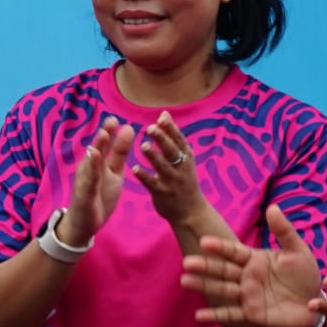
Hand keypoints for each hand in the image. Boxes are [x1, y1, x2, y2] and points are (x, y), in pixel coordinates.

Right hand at [55, 116, 134, 245]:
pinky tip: (94, 160)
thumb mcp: (114, 173)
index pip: (106, 145)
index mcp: (99, 164)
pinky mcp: (84, 194)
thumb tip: (128, 130)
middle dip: (103, 135)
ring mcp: (86, 181)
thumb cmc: (98, 197)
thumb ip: (119, 153)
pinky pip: (89, 180)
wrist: (84, 224)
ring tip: (103, 135)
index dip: (111, 132)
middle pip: (97, 149)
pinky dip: (92, 170)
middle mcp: (90, 169)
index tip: (117, 118)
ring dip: (96, 148)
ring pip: (92, 162)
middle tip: (111, 120)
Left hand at [132, 111, 208, 226]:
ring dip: (153, 156)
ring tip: (143, 146)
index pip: (179, 140)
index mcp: (186, 158)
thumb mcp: (183, 159)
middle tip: (150, 128)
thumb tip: (164, 114)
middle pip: (172, 151)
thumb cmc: (184, 181)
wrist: (191, 212)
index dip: (171, 128)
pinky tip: (135, 169)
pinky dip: (144, 176)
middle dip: (162, 139)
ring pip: (163, 167)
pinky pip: (152, 184)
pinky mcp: (162, 193)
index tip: (162, 117)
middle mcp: (181, 168)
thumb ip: (172, 139)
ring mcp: (172, 181)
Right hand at [180, 204, 323, 326]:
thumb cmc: (305, 275)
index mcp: (254, 259)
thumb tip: (272, 207)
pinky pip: (230, 314)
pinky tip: (199, 316)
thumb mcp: (297, 250)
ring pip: (222, 289)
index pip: (232, 251)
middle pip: (222, 270)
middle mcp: (246, 277)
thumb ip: (283, 231)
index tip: (204, 241)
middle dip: (205, 266)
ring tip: (185, 281)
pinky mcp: (250, 314)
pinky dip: (214, 315)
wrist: (315, 304)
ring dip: (203, 286)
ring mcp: (246, 296)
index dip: (219, 247)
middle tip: (187, 262)